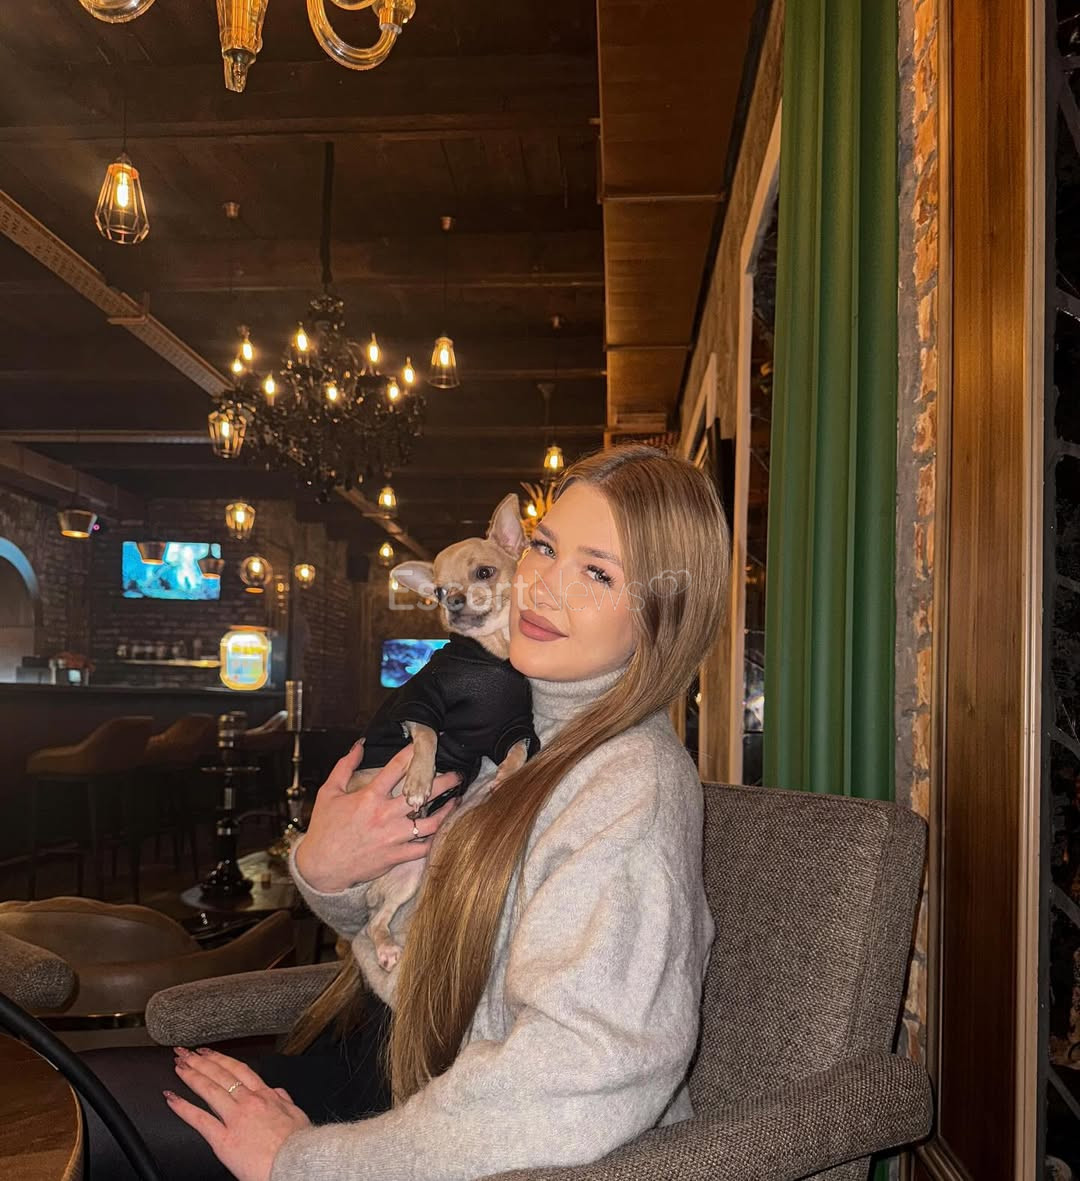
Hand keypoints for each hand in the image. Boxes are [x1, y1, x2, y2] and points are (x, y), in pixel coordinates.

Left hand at [165, 1047, 308, 1180]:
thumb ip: (284, 1101)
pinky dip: (183, 1107)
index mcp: (266, 1096)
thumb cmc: (297, 1144)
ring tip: (178, 1066)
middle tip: (185, 1052)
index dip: (221, 1059)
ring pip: (209, 1090)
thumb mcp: (297, 1115)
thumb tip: (277, 1092)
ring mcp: (235, 1119)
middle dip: (201, 1061)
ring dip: (192, 1075)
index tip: (209, 1052)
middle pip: (220, 1075)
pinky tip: (172, 1098)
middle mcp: (248, 1102)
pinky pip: (199, 1120)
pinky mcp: (223, 1140)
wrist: (297, 1163)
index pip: (239, 1071)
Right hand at [293, 739, 462, 892]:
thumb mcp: (328, 792)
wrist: (322, 866)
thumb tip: (359, 745)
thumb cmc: (325, 828)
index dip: (414, 752)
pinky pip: (424, 848)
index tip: (428, 745)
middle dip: (444, 781)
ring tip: (456, 800)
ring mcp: (393, 837)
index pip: (397, 768)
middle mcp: (385, 815)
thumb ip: (344, 766)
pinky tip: (445, 829)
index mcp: (369, 797)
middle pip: (423, 793)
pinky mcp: (396, 856)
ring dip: (447, 810)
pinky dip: (437, 839)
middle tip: (456, 774)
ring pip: (431, 822)